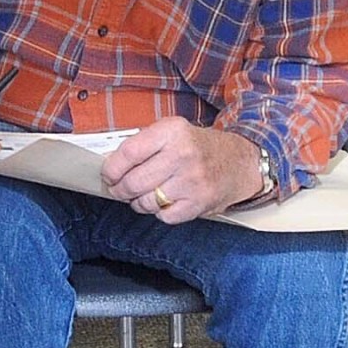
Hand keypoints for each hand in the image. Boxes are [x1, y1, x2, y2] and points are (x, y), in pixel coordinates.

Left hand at [100, 118, 266, 223]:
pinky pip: (163, 216)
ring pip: (145, 203)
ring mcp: (191, 182)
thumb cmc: (200, 147)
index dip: (112, 168)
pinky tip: (165, 201)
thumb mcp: (174, 131)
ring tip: (144, 195)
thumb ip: (144, 143)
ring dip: (138, 202)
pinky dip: (159, 212)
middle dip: (120, 190)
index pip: (128, 153)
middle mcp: (182, 155)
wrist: (239, 163)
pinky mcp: (198, 204)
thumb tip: (112, 165)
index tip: (109, 174)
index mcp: (172, 132)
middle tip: (120, 189)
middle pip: (133, 182)